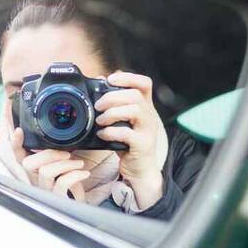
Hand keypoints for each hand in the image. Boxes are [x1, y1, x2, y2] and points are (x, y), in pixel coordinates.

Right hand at [15, 129, 89, 201]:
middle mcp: (36, 180)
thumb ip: (57, 147)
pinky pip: (62, 183)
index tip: (19, 130)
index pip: (18, 155)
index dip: (15, 143)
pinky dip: (75, 174)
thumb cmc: (74, 178)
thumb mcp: (65, 159)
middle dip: (47, 154)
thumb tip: (59, 130)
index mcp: (35, 168)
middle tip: (68, 153)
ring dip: (65, 164)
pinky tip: (84, 173)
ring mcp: (46, 191)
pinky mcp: (58, 199)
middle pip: (27, 163)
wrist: (86, 199)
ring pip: (45, 172)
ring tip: (79, 164)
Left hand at [94, 71, 166, 209]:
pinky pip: (127, 133)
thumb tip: (99, 83)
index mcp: (145, 107)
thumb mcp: (122, 122)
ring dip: (112, 113)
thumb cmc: (128, 144)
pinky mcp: (143, 145)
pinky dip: (111, 132)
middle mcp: (149, 116)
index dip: (128, 77)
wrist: (140, 170)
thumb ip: (114, 105)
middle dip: (112, 97)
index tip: (110, 79)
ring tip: (100, 120)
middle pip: (135, 95)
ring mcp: (148, 130)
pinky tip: (102, 134)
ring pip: (135, 110)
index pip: (144, 83)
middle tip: (98, 106)